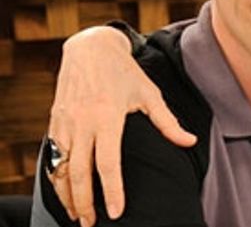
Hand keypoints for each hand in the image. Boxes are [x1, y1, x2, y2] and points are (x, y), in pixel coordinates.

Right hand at [47, 26, 196, 226]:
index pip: (108, 162)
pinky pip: (52, 156)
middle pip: (79, 172)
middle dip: (84, 202)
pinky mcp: (55, 121)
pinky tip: (64, 191)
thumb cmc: (124, 72)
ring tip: (76, 214)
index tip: (115, 212)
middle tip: (91, 224)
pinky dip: (56, 177)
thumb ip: (168, 122)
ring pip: (61, 168)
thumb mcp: (150, 93)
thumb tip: (190, 142)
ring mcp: (65, 122)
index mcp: (107, 116)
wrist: (90, 48)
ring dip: (66, 195)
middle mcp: (83, 122)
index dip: (111, 190)